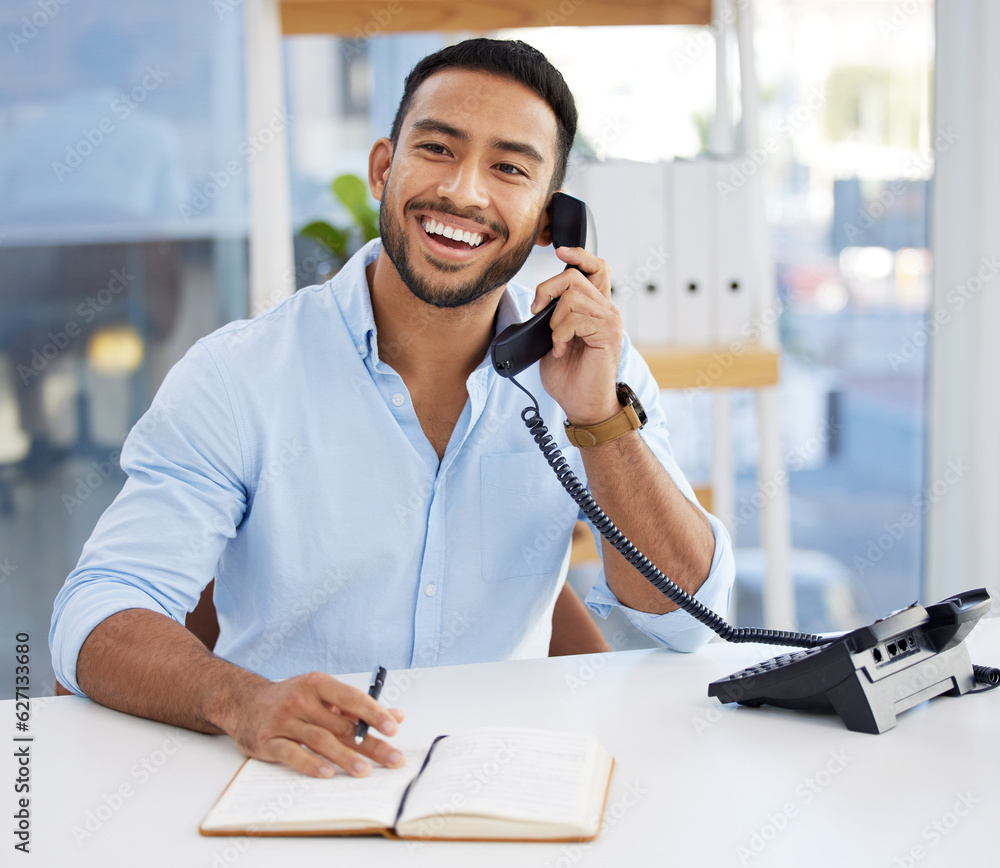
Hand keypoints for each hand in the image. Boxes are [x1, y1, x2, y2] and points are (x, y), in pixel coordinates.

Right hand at [222, 671, 405, 777]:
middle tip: (393, 758)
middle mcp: (301, 699)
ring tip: (365, 771)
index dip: (374, 713)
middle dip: (370, 743)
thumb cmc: (292, 699)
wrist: (244, 702)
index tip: (393, 728)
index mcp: (318, 684)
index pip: (351, 698)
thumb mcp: (323, 695)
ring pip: (320, 740)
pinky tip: (328, 773)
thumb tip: (396, 716)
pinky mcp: (268, 741)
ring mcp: (283, 720)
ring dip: (344, 757)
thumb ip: (356, 708)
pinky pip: (292, 754)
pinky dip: (310, 764)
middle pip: (340, 725)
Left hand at [531, 246, 621, 424]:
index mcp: (595, 308)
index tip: (560, 251)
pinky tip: (561, 350)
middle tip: (537, 312)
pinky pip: (575, 318)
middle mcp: (606, 310)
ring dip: (554, 320)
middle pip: (574, 276)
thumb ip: (553, 316)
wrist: (583, 405)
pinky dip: (560, 334)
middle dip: (546, 289)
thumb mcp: (554, 339)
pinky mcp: (608, 334)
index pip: (597, 268)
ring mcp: (609, 320)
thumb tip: (540, 301)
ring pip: (572, 296)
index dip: (579, 255)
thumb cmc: (569, 377)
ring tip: (556, 342)